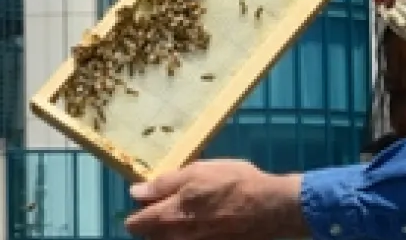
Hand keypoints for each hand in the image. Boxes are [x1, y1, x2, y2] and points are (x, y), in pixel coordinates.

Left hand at [124, 160, 307, 239]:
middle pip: (150, 237)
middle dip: (153, 222)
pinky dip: (191, 233)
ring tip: (190, 211)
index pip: (135, 225)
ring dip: (172, 228)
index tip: (148, 198)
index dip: (137, 210)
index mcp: (168, 217)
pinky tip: (207, 220)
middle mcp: (177, 238)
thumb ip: (163, 184)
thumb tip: (136, 192)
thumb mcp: (196, 172)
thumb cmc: (233, 183)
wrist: (271, 208)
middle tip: (169, 203)